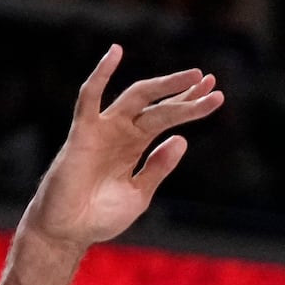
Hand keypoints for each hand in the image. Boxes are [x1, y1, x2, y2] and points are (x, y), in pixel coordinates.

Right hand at [21, 46, 223, 253]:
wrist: (69, 232)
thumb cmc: (100, 216)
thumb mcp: (139, 194)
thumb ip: (158, 167)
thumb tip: (182, 139)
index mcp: (136, 146)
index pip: (167, 118)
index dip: (189, 105)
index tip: (216, 94)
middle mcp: (121, 132)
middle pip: (158, 105)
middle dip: (184, 93)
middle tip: (211, 81)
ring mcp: (103, 129)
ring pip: (137, 97)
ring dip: (165, 85)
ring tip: (194, 76)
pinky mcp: (83, 131)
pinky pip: (90, 97)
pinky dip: (101, 74)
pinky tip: (115, 52)